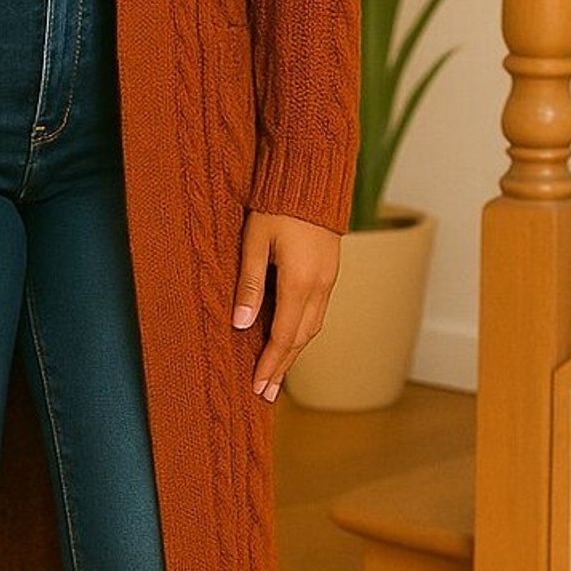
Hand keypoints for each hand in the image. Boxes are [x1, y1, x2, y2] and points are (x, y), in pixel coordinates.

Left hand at [231, 210, 340, 402]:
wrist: (312, 177)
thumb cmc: (277, 206)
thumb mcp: (254, 242)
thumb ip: (249, 284)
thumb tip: (240, 324)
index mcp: (300, 281)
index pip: (284, 335)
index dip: (270, 363)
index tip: (257, 386)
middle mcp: (320, 286)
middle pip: (301, 338)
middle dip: (282, 367)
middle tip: (265, 393)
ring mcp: (329, 280)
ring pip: (313, 327)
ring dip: (293, 353)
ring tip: (276, 374)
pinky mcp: (330, 272)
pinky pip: (317, 312)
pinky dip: (302, 332)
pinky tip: (289, 339)